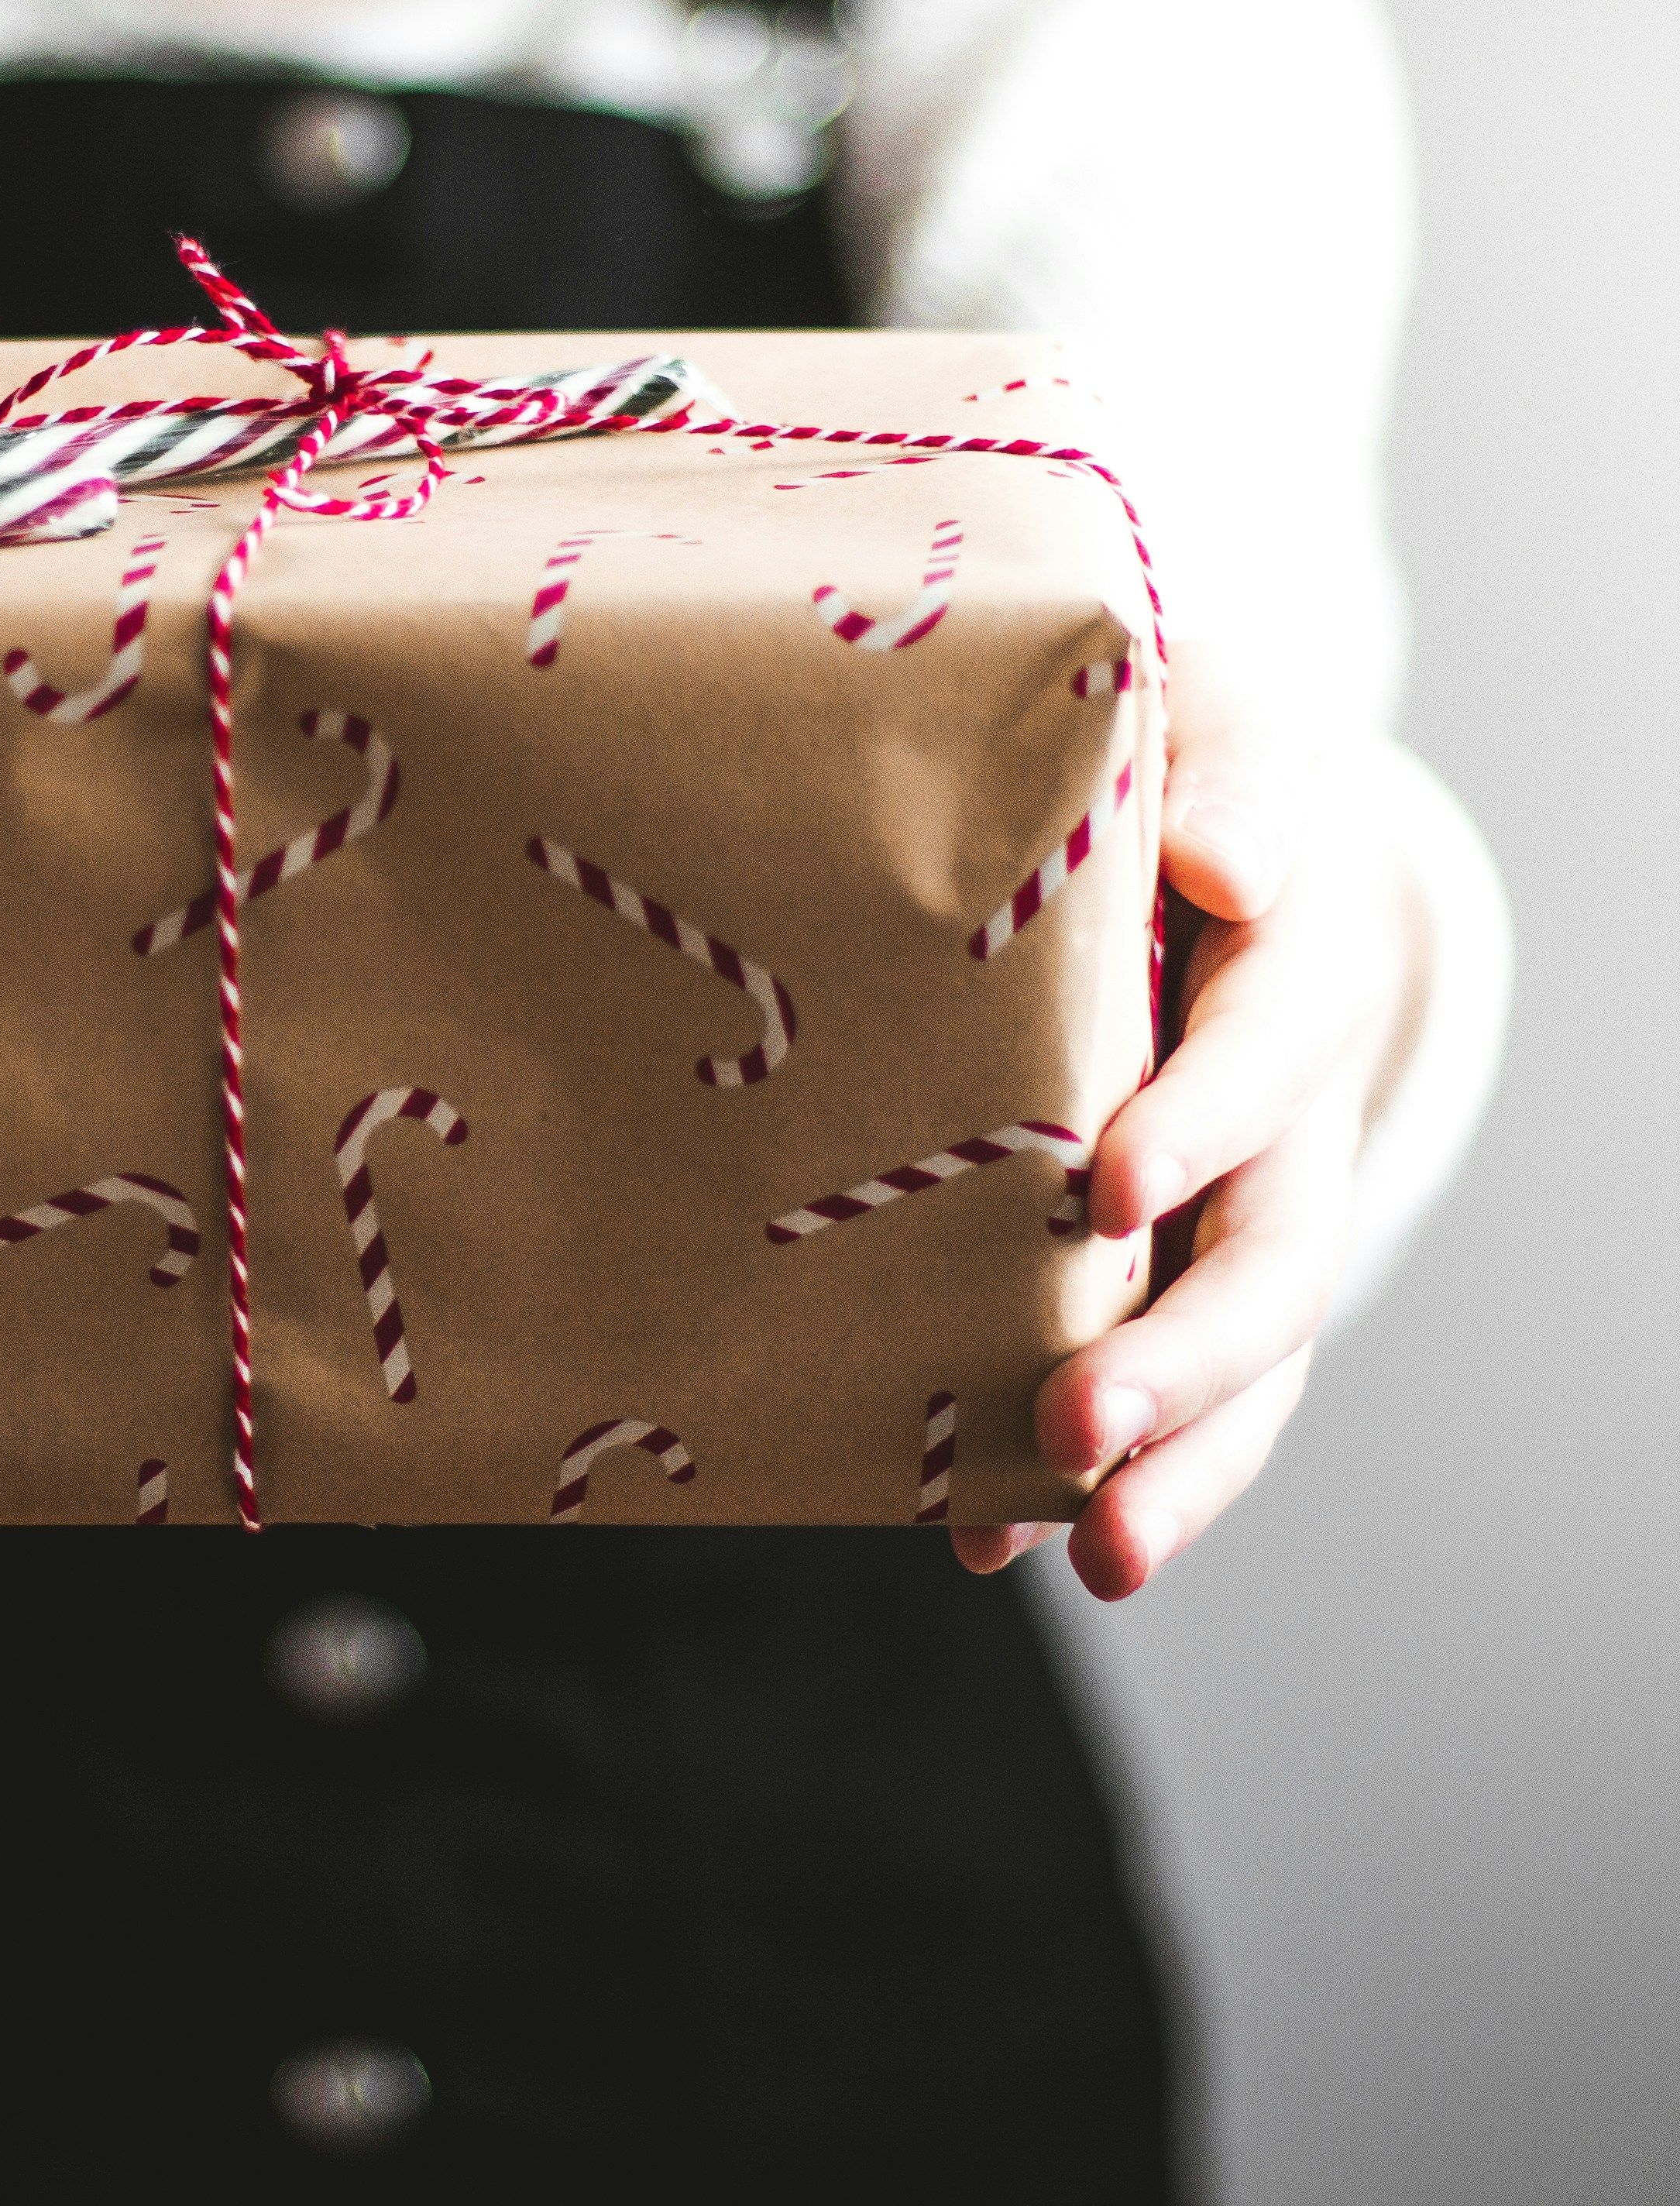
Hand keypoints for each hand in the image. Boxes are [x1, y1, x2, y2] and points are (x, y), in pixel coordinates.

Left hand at [954, 638, 1418, 1599]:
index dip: (1202, 1120)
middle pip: (1268, 1259)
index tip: (1107, 1184)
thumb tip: (1223, 860)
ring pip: (1239, 1363)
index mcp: (1295, 972)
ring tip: (1096, 1555)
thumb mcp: (1211, 727)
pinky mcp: (1170, 1267)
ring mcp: (1238, 1211)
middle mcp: (1287, 1120)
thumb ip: (1222, 776)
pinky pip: (1161, 1387)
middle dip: (1183, 1356)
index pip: (1266, 1052)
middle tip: (1076, 1426)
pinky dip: (1090, 1468)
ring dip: (1175, 1464)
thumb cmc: (1184, 771)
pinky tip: (987, 1532)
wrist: (1213, 849)